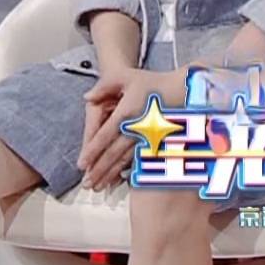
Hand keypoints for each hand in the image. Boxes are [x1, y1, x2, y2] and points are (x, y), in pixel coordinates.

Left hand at [77, 66, 186, 190]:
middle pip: (114, 153)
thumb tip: (87, 98)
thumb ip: (104, 86)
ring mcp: (148, 138)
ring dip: (111, 174)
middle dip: (99, 170)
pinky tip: (119, 181)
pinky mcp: (156, 143)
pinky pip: (140, 160)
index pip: (105, 136)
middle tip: (86, 184)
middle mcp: (137, 129)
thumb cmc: (151, 82)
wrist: (182, 88)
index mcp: (127, 113)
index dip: (92, 151)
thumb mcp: (125, 77)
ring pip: (126, 160)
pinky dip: (128, 171)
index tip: (81, 164)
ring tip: (98, 187)